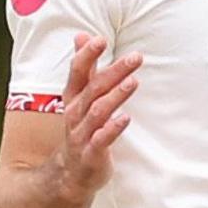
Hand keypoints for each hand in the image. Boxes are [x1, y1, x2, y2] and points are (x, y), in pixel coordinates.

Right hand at [52, 34, 141, 201]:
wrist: (71, 172)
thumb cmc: (81, 127)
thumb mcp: (79, 95)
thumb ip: (84, 67)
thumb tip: (82, 35)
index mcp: (73, 96)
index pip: (77, 71)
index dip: (87, 55)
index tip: (99, 39)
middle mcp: (75, 112)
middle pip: (94, 88)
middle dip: (114, 71)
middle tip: (136, 57)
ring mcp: (82, 133)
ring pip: (98, 111)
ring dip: (116, 96)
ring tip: (133, 82)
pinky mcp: (92, 153)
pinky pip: (101, 139)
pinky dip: (112, 128)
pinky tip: (126, 118)